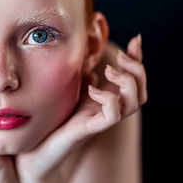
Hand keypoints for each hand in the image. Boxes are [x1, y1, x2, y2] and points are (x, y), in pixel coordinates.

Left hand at [15, 35, 146, 182]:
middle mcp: (110, 108)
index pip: (133, 79)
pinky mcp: (92, 127)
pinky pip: (112, 116)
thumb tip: (93, 63)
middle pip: (141, 91)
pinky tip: (92, 89)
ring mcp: (103, 119)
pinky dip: (108, 99)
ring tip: (109, 70)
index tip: (136, 39)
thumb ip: (84, 77)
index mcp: (108, 97)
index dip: (139, 59)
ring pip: (135, 103)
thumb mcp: (73, 90)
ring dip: (127, 82)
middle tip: (120, 56)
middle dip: (137, 69)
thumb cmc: (57, 116)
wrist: (42, 144)